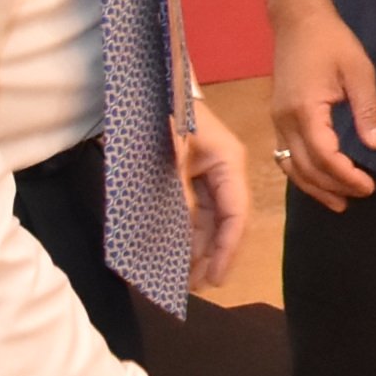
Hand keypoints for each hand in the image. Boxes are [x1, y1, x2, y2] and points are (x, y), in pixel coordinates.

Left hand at [179, 107, 252, 290]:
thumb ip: (178, 193)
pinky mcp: (185, 176)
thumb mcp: (171, 151)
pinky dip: (182, 233)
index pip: (236, 214)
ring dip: (196, 249)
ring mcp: (203, 174)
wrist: (139, 88)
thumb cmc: (161, 112)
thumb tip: (180, 234)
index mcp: (228, 162)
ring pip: (206, 221)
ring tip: (183, 279)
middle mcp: (221, 172)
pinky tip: (172, 253)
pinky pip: (189, 211)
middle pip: (223, 223)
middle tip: (194, 288)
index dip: (227, 249)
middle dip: (211, 255)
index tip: (215, 279)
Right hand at [270, 0, 375, 213]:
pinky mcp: (278, 117)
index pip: (325, 157)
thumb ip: (367, 110)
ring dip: (314, 187)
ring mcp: (277, 120)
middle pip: (305, 168)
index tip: (369, 187)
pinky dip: (301, 173)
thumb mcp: (359, 71)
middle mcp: (284, 121)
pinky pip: (286, 155)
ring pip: (291, 166)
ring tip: (339, 202)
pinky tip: (316, 180)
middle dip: (333, 188)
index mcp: (304, 111)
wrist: (298, 20)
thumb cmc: (332, 41)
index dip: (347, 177)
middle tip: (360, 197)